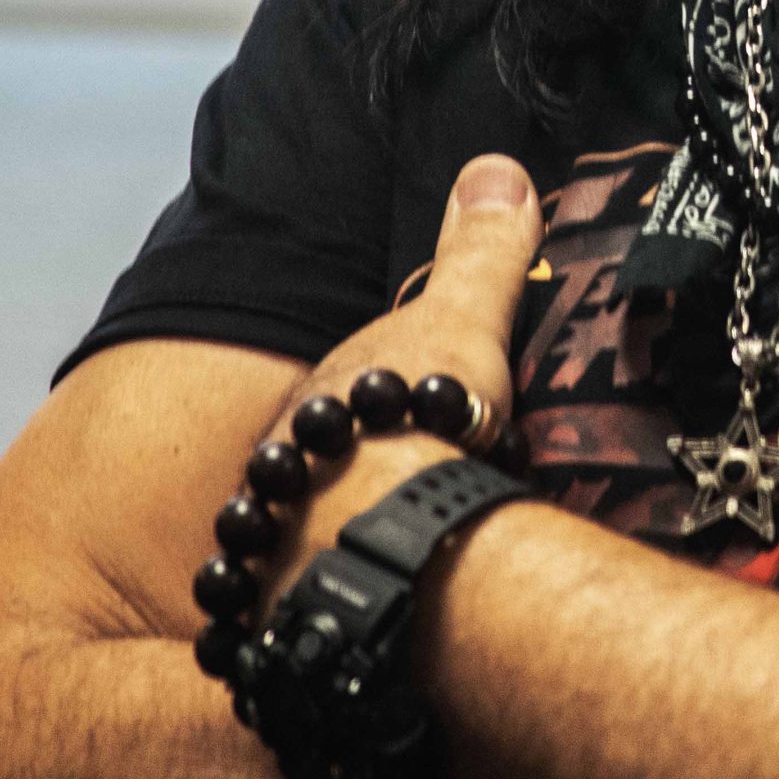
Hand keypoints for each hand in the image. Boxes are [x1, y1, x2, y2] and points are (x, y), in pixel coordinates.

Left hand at [250, 154, 544, 602]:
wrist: (388, 529)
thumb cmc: (424, 420)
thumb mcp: (465, 319)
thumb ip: (482, 249)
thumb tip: (498, 167)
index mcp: (327, 394)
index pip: (341, 390)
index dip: (369, 396)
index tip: (394, 407)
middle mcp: (288, 462)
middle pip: (306, 460)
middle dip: (329, 471)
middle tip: (371, 487)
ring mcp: (281, 539)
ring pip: (290, 534)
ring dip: (315, 540)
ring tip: (354, 556)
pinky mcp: (288, 611)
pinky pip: (299, 603)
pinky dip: (321, 601)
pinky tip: (349, 612)